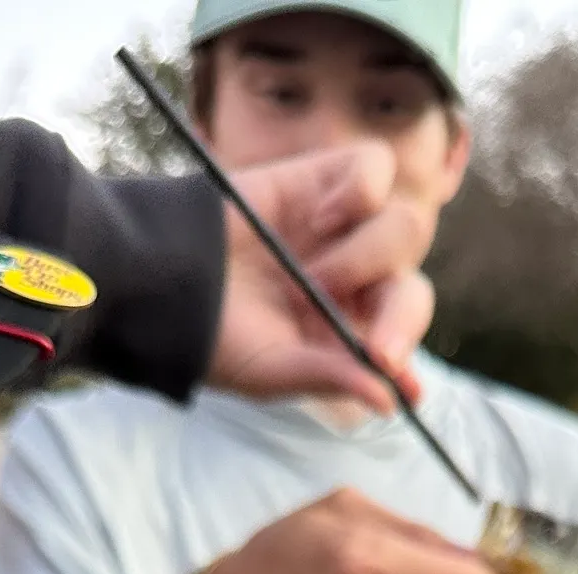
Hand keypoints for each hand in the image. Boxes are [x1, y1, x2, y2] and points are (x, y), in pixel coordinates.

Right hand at [209, 140, 435, 410]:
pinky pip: (375, 167)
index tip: (392, 368)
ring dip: (364, 257)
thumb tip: (389, 403)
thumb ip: (332, 378)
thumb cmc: (216, 333)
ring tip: (311, 274)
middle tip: (371, 347)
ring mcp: (346, 226)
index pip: (402, 333)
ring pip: (405, 227)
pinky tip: (322, 217)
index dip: (407, 347)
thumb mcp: (273, 369)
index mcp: (351, 328)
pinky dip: (360, 192)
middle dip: (400, 319)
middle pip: (414, 288)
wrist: (163, 274)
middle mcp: (357, 278)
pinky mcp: (326, 176)